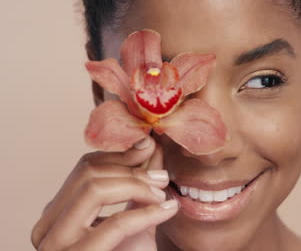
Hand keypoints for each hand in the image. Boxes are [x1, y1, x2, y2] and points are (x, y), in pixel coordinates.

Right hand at [31, 137, 176, 250]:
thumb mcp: (133, 217)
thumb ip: (138, 184)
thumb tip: (150, 146)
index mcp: (58, 213)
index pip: (85, 168)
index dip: (121, 155)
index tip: (150, 148)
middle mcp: (48, 226)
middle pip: (89, 174)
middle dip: (131, 169)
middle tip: (161, 176)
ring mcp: (56, 244)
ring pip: (94, 189)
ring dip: (137, 186)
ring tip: (161, 194)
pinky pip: (116, 223)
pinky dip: (147, 212)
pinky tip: (167, 209)